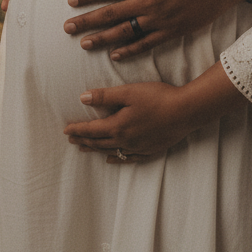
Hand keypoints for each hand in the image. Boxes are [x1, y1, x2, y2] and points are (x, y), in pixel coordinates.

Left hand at [63, 0, 246, 59]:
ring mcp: (160, 19)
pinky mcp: (172, 31)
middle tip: (67, 28)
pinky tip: (115, 54)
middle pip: (111, 14)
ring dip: (103, 39)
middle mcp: (149, 2)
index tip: (71, 2)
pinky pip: (146, 44)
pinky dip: (130, 50)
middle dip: (87, 21)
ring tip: (85, 44)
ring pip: (125, 32)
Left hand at [64, 82, 192, 159]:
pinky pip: (128, 159)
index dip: (77, 130)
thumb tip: (82, 98)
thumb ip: (105, 96)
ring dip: (96, 150)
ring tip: (85, 149)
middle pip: (98, 142)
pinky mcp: (149, 150)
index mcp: (118, 126)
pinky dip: (117, 159)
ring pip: (111, 151)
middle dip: (83, 140)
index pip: (91, 129)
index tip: (66, 131)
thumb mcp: (129, 92)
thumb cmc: (158, 97)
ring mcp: (138, 147)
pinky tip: (111, 159)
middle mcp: (125, 140)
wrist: (186, 111)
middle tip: (71, 140)